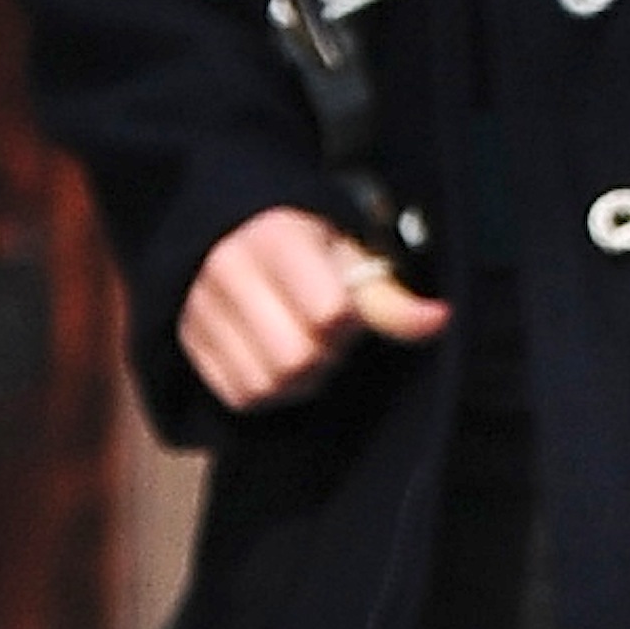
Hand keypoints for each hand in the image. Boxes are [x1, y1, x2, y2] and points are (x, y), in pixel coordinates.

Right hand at [178, 204, 447, 411]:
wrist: (235, 232)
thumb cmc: (308, 245)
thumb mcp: (349, 254)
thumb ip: (390, 297)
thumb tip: (441, 320)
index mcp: (277, 237)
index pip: (329, 311)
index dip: (349, 321)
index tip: (349, 306)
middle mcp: (230, 271)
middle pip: (296, 357)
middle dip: (326, 354)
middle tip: (331, 334)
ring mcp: (202, 309)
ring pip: (267, 384)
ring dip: (301, 379)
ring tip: (307, 345)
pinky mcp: (188, 342)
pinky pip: (240, 396)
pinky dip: (271, 391)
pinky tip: (280, 361)